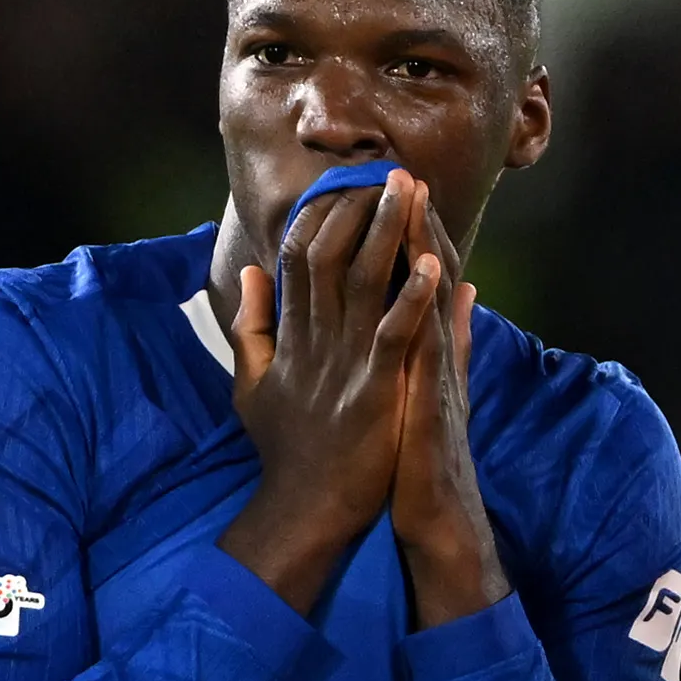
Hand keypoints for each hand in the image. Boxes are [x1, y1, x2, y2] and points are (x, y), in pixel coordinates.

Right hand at [216, 170, 442, 610]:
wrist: (305, 510)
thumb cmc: (287, 451)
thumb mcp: (251, 385)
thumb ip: (249, 328)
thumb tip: (248, 275)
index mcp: (292, 335)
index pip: (300, 255)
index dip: (323, 212)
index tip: (349, 180)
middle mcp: (314, 340)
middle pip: (329, 253)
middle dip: (357, 208)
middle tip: (386, 169)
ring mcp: (343, 364)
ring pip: (362, 282)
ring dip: (387, 233)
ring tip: (410, 192)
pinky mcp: (373, 392)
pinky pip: (394, 335)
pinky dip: (414, 299)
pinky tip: (432, 265)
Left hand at [390, 194, 509, 627]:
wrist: (438, 522)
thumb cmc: (419, 462)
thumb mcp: (427, 393)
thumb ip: (442, 344)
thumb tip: (458, 295)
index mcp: (422, 352)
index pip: (412, 282)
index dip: (401, 235)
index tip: (383, 191)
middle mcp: (435, 357)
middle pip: (426, 278)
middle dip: (413, 224)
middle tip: (401, 172)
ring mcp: (439, 377)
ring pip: (434, 301)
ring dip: (426, 251)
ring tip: (413, 203)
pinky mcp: (437, 403)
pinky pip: (436, 347)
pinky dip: (434, 310)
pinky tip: (435, 277)